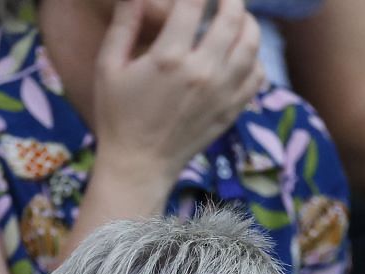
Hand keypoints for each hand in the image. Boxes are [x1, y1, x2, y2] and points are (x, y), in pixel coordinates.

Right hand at [92, 0, 264, 190]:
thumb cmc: (118, 115)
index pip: (194, 4)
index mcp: (169, 58)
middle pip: (232, 18)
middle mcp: (202, 72)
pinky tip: (244, 51)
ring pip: (251, 45)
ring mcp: (222, 92)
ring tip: (239, 16)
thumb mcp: (108, 67)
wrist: (139, 166)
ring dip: (249, 22)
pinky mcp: (231, 110)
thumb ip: (123, 24)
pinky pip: (257, 75)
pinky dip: (255, 57)